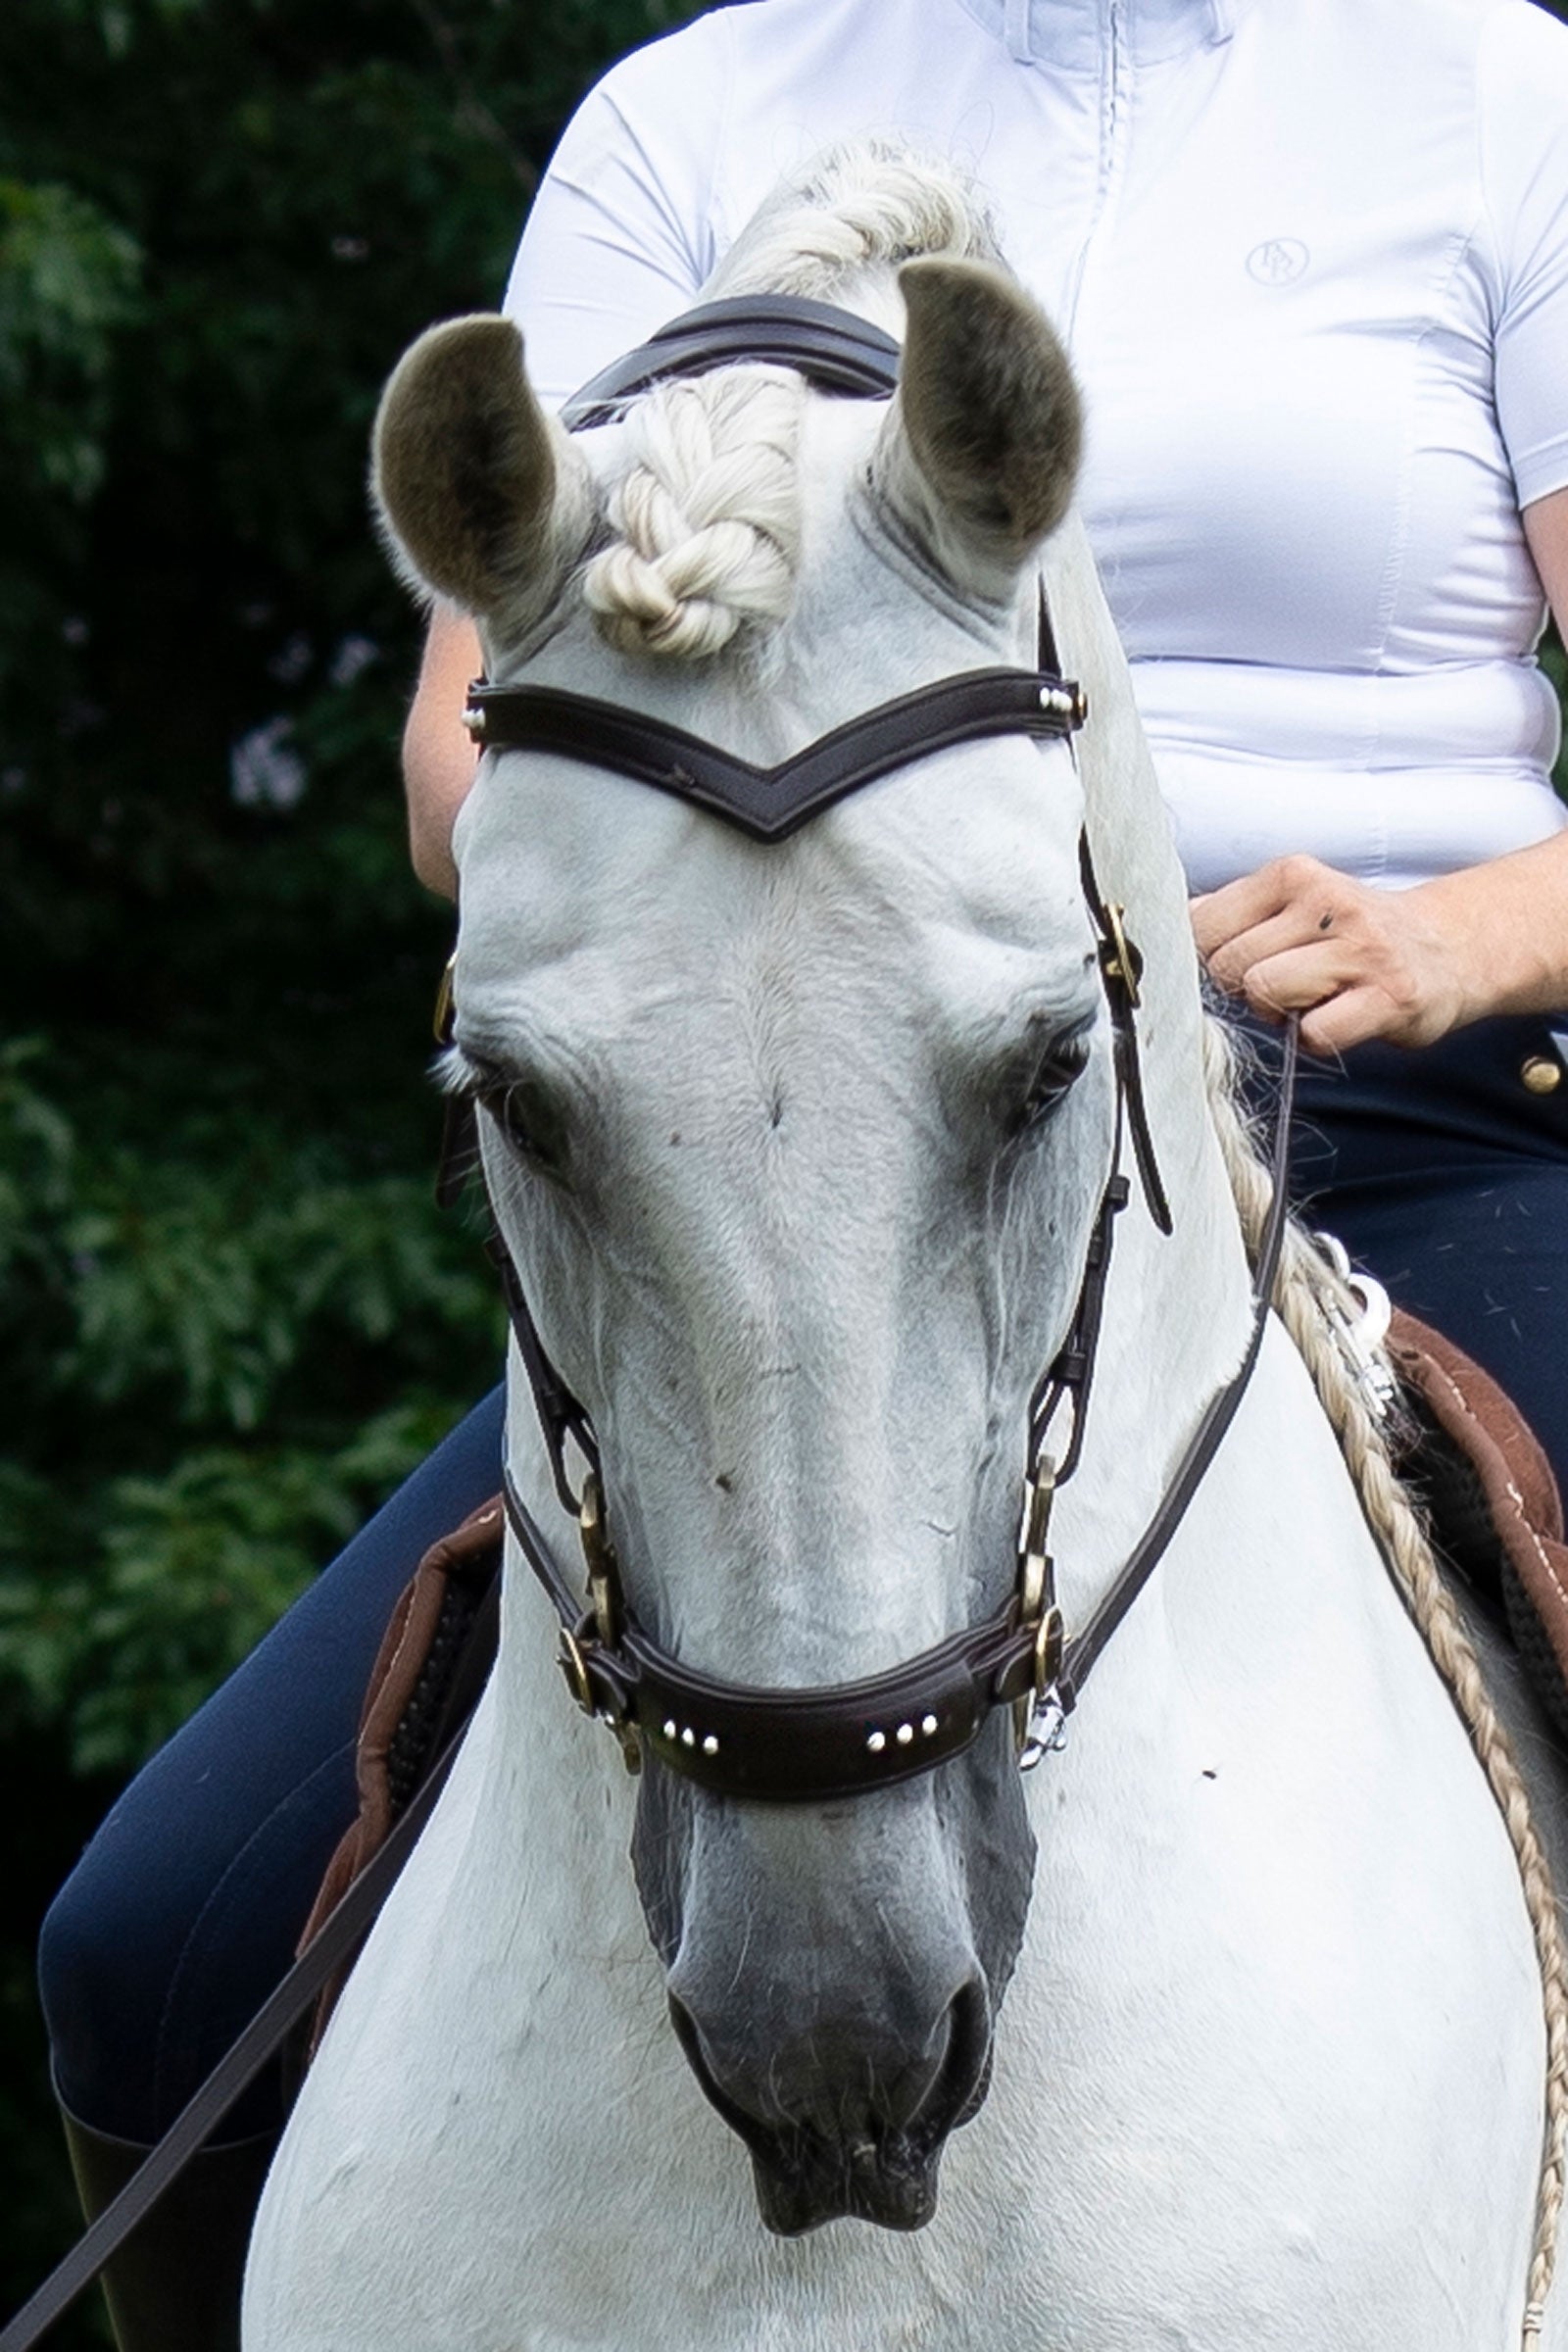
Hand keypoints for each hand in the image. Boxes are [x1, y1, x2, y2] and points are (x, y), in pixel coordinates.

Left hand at [1190, 854, 1473, 1054]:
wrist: (1447, 946)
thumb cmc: (1353, 932)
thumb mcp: (1294, 900)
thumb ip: (1234, 910)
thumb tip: (1172, 921)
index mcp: (1293, 874)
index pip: (1202, 925)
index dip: (1209, 958)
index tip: (1240, 964)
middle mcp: (1326, 903)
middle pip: (1228, 965)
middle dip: (1244, 988)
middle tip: (1285, 986)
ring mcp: (1360, 949)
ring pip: (1265, 992)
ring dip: (1279, 1013)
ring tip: (1312, 1000)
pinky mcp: (1388, 997)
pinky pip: (1314, 1033)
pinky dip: (1316, 1039)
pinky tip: (1340, 1019)